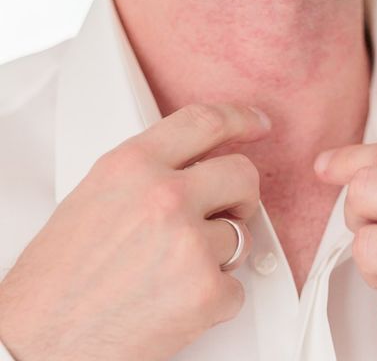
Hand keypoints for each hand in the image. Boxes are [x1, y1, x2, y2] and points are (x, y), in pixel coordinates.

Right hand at [0, 103, 271, 360]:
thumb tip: (193, 169)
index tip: (257, 124)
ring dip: (218, 256)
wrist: (39, 343)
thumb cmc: (57, 279)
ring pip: (241, 236)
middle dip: (242, 196)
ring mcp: (189, 242)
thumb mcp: (97, 198)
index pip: (204, 122)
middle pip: (242, 174)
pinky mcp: (206, 290)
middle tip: (228, 213)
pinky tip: (175, 303)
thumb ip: (148, 175)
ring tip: (172, 273)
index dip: (239, 118)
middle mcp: (164, 196)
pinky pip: (237, 287)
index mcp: (132, 167)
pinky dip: (215, 299)